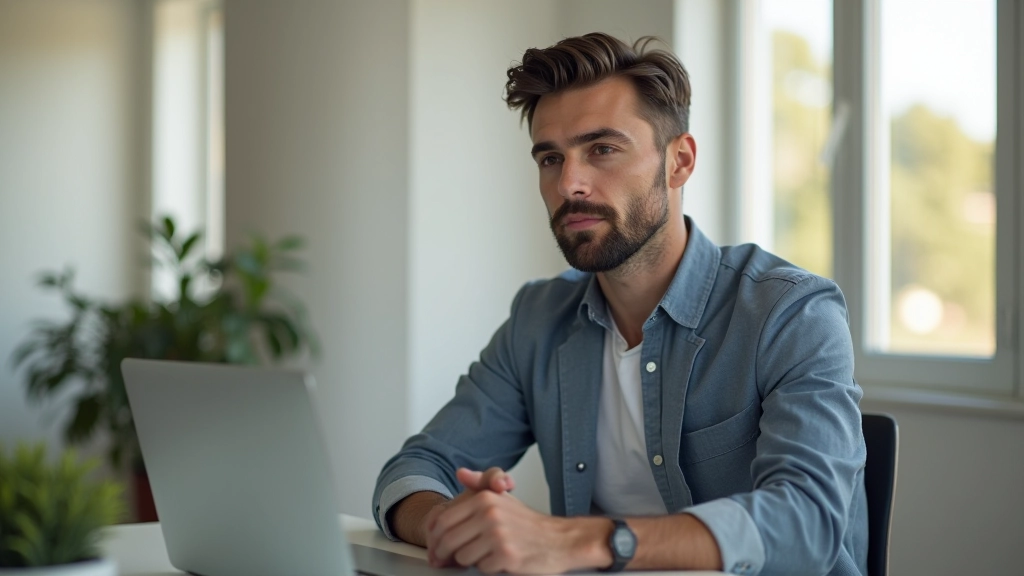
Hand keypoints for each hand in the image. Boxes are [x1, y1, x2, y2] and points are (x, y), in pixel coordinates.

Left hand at [425, 468, 607, 573]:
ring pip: (463, 557)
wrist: (560, 540)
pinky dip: (489, 568)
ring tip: (486, 554)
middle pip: (448, 540)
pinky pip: (482, 568)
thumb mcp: (502, 498)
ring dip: (471, 561)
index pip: (444, 521)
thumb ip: (479, 485)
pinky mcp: (506, 555)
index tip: (436, 547)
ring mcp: (498, 535)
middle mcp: (489, 514)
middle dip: (444, 554)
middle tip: (446, 560)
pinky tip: (500, 560)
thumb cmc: (529, 523)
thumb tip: (461, 473)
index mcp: (484, 499)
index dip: (436, 538)